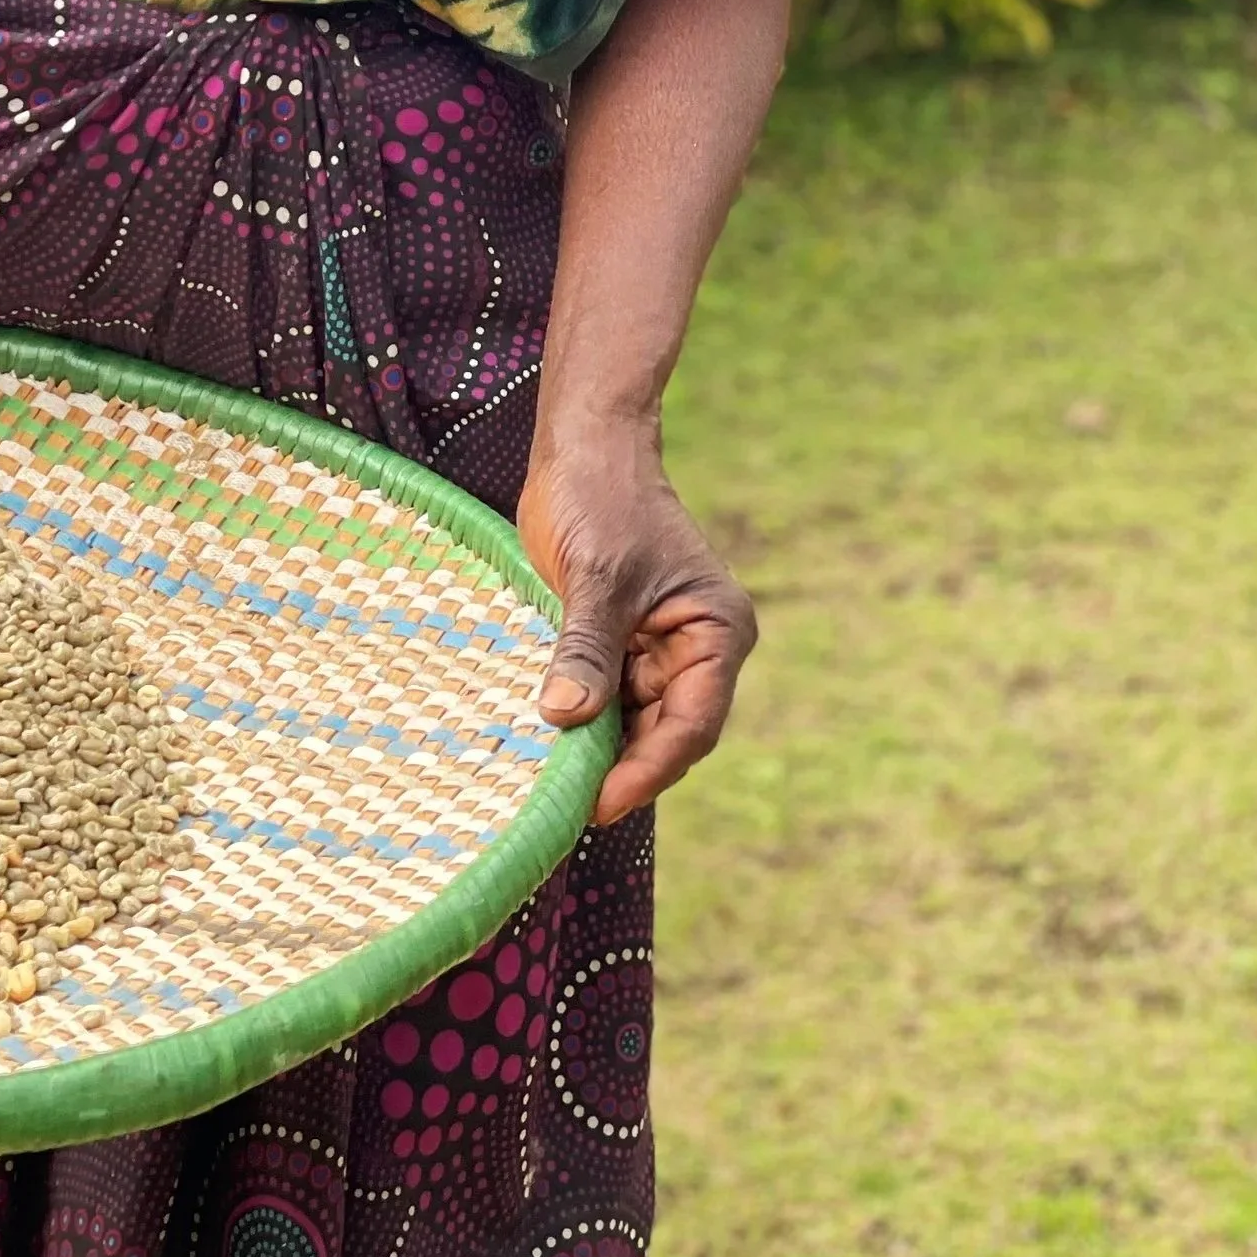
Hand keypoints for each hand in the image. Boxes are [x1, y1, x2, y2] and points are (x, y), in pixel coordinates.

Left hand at [516, 424, 756, 826]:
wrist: (582, 446)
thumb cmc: (602, 497)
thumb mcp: (597, 577)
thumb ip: (586, 648)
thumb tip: (566, 719)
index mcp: (717, 632)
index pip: (692, 724)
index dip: (647, 770)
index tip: (599, 803)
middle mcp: (696, 650)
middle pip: (662, 733)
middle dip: (617, 768)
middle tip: (561, 809)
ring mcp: (656, 650)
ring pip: (629, 723)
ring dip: (593, 749)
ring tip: (545, 786)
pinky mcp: (618, 644)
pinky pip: (602, 697)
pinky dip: (576, 719)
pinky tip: (539, 743)